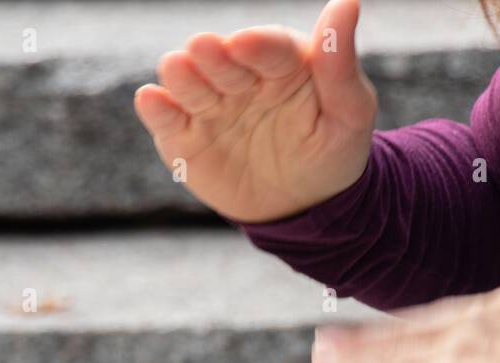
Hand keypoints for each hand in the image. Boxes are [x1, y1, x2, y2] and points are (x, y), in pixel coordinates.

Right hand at [133, 0, 376, 222]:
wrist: (301, 206)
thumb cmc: (331, 151)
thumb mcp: (349, 113)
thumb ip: (340, 64)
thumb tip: (348, 2)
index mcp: (282, 62)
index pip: (269, 47)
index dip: (257, 45)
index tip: (245, 43)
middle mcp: (240, 76)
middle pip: (221, 61)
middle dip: (213, 55)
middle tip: (205, 49)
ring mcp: (209, 105)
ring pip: (189, 84)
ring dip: (182, 75)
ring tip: (177, 68)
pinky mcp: (184, 137)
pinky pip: (167, 121)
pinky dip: (156, 110)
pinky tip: (150, 100)